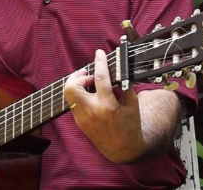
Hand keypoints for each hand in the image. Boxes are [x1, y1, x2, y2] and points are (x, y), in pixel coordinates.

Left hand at [64, 49, 145, 163]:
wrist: (123, 149)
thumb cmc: (130, 125)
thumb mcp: (133, 104)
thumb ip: (125, 86)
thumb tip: (119, 68)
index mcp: (107, 106)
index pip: (100, 78)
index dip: (99, 62)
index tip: (99, 52)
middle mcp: (92, 111)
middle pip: (72, 86)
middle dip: (78, 76)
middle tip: (89, 74)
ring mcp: (82, 118)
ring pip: (69, 94)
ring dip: (77, 84)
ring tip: (90, 83)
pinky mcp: (78, 122)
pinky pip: (73, 102)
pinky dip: (79, 94)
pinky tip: (89, 94)